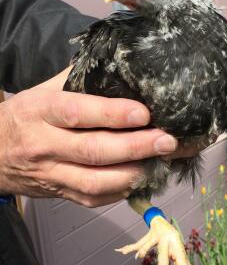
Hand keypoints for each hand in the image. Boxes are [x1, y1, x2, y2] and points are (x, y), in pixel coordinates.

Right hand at [0, 67, 177, 206]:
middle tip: (166, 140)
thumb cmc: (23, 116)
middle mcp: (45, 145)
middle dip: (135, 147)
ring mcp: (51, 174)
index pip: (78, 112)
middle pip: (92, 150)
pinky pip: (93, 198)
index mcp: (40, 111)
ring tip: (160, 161)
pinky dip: (121, 190)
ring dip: (133, 174)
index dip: (113, 114)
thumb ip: (76, 79)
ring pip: (94, 181)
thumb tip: (118, 66)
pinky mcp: (59, 194)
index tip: (144, 113)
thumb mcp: (42, 90)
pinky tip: (142, 178)